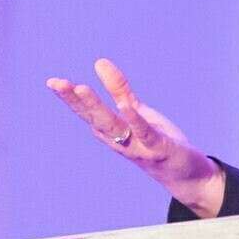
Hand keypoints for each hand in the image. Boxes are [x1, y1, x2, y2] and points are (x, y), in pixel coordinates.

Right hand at [45, 59, 226, 217]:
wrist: (186, 176)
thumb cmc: (156, 142)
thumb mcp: (136, 111)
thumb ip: (118, 89)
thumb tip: (99, 62)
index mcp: (110, 130)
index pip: (85, 111)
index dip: (69, 97)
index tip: (52, 82)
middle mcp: (118, 140)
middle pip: (93, 117)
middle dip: (74, 100)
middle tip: (57, 83)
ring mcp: (137, 145)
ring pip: (113, 125)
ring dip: (97, 108)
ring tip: (81, 88)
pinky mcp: (158, 148)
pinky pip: (144, 133)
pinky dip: (134, 120)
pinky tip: (126, 105)